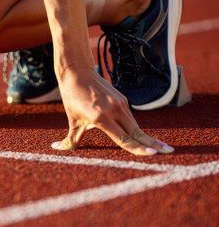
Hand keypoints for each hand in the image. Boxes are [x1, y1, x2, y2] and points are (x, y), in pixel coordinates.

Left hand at [53, 68, 172, 154]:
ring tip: (161, 148)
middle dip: (153, 144)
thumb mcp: (72, 120)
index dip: (138, 148)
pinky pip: (130, 118)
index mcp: (101, 117)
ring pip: (135, 126)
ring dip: (148, 137)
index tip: (153, 154)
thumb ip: (69, 139)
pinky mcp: (122, 100)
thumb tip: (56, 149)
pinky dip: (135, 129)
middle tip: (170, 152)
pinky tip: (143, 137)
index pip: (123, 138)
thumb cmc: (73, 98)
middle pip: (137, 132)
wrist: (77, 72)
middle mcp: (115, 110)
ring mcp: (121, 104)